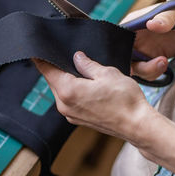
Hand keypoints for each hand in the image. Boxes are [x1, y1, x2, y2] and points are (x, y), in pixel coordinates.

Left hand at [34, 52, 155, 144]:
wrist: (138, 126)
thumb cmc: (125, 100)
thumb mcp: (107, 73)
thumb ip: (88, 64)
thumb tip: (77, 57)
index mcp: (68, 91)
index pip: (47, 70)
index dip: (41, 58)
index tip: (36, 50)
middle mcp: (64, 105)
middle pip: (52, 81)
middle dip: (55, 67)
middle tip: (61, 54)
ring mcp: (70, 114)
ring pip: (60, 91)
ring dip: (64, 79)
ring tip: (75, 68)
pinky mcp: (77, 119)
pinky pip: (67, 100)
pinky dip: (70, 91)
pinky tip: (82, 84)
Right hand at [124, 0, 174, 80]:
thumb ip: (165, 17)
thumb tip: (151, 24)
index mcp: (132, 23)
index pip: (115, 39)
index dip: (116, 51)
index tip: (129, 60)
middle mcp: (133, 38)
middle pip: (121, 57)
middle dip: (134, 66)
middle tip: (155, 64)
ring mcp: (141, 50)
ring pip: (133, 67)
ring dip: (147, 71)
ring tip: (164, 62)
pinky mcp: (150, 59)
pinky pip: (145, 72)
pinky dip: (153, 73)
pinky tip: (165, 65)